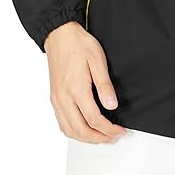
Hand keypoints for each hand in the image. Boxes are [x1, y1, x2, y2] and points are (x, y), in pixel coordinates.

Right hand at [44, 21, 126, 142]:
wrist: (59, 35)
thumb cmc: (78, 44)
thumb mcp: (97, 60)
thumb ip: (104, 85)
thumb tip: (112, 106)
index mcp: (76, 89)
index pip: (94, 120)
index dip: (109, 129)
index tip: (120, 130)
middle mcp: (63, 97)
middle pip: (80, 130)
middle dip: (99, 138)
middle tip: (113, 136)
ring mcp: (56, 99)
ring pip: (69, 130)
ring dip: (85, 138)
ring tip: (101, 136)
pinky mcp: (54, 97)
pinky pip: (61, 122)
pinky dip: (73, 131)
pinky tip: (83, 128)